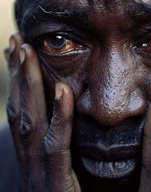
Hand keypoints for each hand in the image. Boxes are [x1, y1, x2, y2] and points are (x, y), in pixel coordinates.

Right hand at [5, 33, 80, 191]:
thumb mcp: (66, 174)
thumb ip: (62, 148)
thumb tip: (65, 115)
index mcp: (35, 159)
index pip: (25, 113)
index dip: (21, 83)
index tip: (22, 54)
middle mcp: (32, 163)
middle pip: (22, 111)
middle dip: (18, 75)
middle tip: (16, 41)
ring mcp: (40, 177)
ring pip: (31, 123)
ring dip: (28, 87)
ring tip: (26, 52)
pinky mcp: (58, 190)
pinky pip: (57, 148)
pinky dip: (58, 118)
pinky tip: (61, 90)